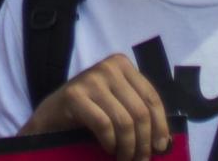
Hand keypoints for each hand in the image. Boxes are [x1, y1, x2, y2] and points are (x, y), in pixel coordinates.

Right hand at [22, 51, 173, 155]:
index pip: (151, 98)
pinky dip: (110, 143)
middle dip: (143, 143)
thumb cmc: (90, 113)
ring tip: (125, 159)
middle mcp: (108, 67)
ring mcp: (90, 79)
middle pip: (140, 112)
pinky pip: (104, 125)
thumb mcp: (118, 105)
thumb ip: (139, 114)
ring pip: (125, 122)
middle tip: (140, 160)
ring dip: (128, 148)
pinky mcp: (74, 95)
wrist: (51, 117)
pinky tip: (108, 148)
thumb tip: (166, 141)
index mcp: (122, 65)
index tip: (160, 148)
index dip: (160, 126)